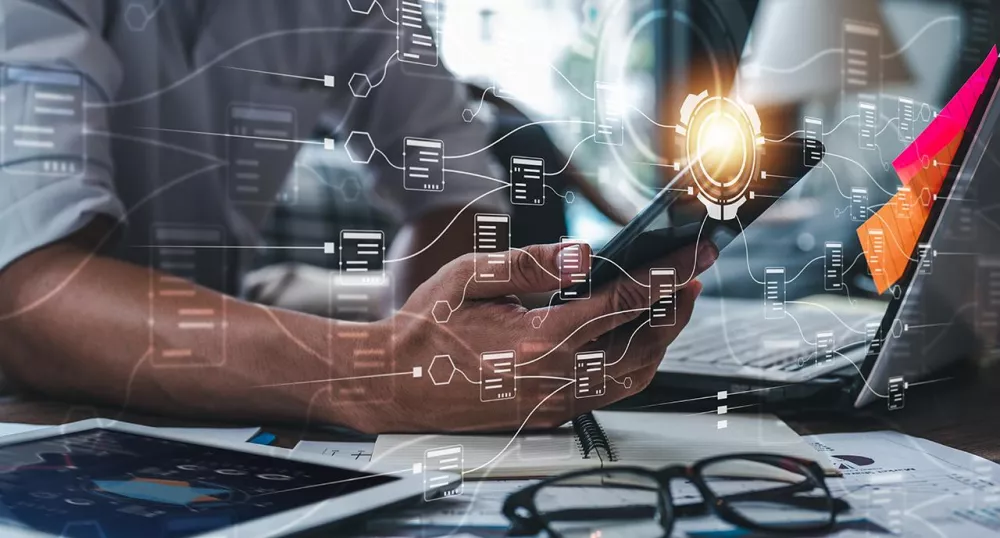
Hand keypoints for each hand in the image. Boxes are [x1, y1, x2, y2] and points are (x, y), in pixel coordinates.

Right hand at [352, 241, 717, 432]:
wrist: (396, 383)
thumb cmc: (426, 330)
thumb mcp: (469, 277)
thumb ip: (530, 263)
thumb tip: (580, 253)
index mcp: (538, 339)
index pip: (622, 302)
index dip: (665, 277)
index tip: (692, 258)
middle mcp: (554, 378)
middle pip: (641, 346)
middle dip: (676, 311)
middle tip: (691, 280)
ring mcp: (554, 402)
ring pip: (631, 377)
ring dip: (659, 341)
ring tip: (670, 308)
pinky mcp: (548, 414)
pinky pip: (607, 392)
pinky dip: (631, 364)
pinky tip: (630, 341)